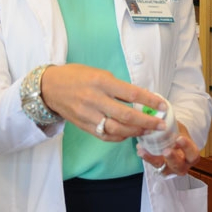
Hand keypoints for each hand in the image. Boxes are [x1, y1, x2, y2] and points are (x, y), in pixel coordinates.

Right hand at [40, 63, 167, 140]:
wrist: (49, 87)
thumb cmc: (77, 76)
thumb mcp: (100, 73)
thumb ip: (118, 87)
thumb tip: (139, 98)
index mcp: (101, 82)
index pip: (131, 93)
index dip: (149, 101)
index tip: (163, 106)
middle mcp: (94, 99)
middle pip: (126, 115)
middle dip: (146, 122)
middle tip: (161, 125)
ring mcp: (88, 115)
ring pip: (116, 129)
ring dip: (135, 132)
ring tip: (148, 131)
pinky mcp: (83, 126)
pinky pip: (105, 135)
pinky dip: (120, 137)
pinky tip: (130, 134)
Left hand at [137, 121, 200, 175]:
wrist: (173, 143)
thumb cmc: (179, 134)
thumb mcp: (180, 129)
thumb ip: (175, 127)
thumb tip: (164, 118)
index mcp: (191, 155)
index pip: (193, 153)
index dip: (187, 147)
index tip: (179, 138)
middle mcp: (182, 165)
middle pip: (179, 165)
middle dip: (172, 158)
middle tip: (166, 150)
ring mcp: (170, 169)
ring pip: (163, 168)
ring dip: (153, 159)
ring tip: (144, 150)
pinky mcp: (159, 169)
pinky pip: (152, 165)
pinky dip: (146, 157)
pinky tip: (140, 149)